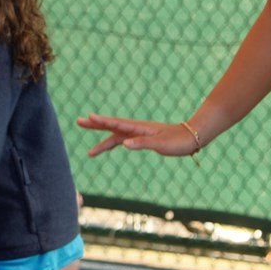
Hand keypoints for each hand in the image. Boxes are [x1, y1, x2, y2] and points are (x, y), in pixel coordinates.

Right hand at [76, 114, 201, 157]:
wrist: (191, 137)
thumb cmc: (178, 141)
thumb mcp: (161, 143)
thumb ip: (142, 143)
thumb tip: (123, 143)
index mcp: (140, 128)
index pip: (117, 124)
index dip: (102, 121)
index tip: (88, 118)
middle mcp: (137, 129)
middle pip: (112, 126)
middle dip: (96, 125)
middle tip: (79, 121)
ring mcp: (139, 133)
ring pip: (116, 135)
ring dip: (103, 140)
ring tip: (90, 152)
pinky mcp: (143, 138)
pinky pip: (123, 139)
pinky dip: (113, 142)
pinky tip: (109, 147)